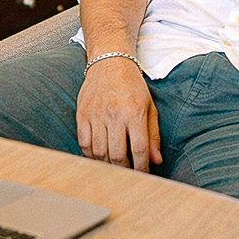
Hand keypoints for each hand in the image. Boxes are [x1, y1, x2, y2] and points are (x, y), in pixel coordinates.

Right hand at [76, 57, 162, 171]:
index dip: (141, 167)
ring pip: (99, 152)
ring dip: (107, 165)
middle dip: (124, 170)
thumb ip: (153, 135)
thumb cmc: (133, 86)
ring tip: (114, 167)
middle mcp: (113, 114)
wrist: (109, 62)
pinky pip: (83, 143)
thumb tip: (157, 161)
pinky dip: (91, 155)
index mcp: (134, 112)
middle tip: (128, 175)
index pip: (139, 149)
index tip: (143, 175)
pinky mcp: (82, 114)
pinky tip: (99, 157)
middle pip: (117, 155)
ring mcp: (95, 115)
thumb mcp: (149, 107)